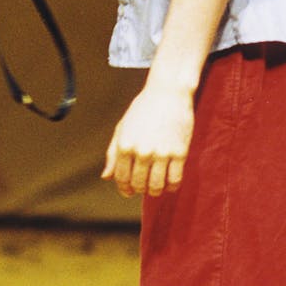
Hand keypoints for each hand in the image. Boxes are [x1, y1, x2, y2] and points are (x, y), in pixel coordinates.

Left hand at [101, 79, 195, 197]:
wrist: (168, 93)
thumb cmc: (143, 110)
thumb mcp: (122, 128)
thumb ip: (112, 154)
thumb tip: (106, 177)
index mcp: (124, 145)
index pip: (121, 178)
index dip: (124, 188)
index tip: (129, 191)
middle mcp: (141, 151)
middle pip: (139, 184)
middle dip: (140, 189)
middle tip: (143, 187)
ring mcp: (161, 153)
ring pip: (157, 186)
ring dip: (155, 191)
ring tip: (156, 187)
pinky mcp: (179, 153)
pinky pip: (175, 180)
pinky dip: (171, 187)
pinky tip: (169, 183)